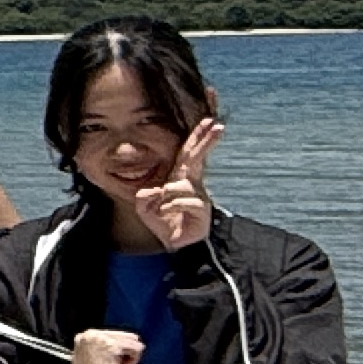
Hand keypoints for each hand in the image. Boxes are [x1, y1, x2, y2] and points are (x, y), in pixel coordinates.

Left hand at [133, 115, 219, 250]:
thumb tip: (155, 191)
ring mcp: (199, 196)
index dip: (197, 136)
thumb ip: (144, 197)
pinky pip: (183, 200)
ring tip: (161, 207)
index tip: (209, 120)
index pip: (188, 153)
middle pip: (197, 158)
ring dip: (166, 195)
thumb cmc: (162, 221)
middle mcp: (192, 183)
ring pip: (180, 185)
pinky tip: (165, 211)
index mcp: (180, 177)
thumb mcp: (144, 207)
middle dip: (206, 141)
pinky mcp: (202, 211)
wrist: (174, 243)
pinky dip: (169, 205)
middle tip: (218, 126)